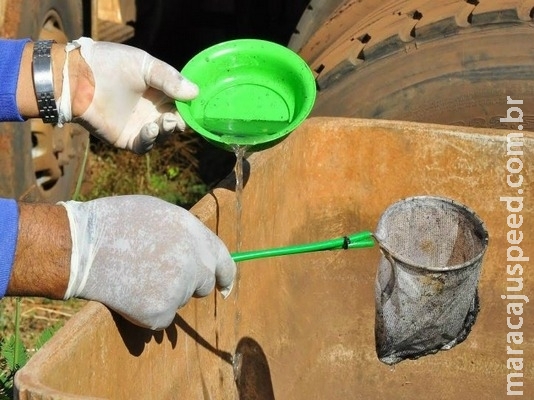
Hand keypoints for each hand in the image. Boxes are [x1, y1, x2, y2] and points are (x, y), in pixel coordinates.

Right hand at [59, 195, 234, 329]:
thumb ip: (185, 235)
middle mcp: (195, 262)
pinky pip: (159, 318)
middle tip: (157, 276)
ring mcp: (180, 289)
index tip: (224, 287)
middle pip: (202, 285)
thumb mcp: (159, 214)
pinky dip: (145, 312)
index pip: (224, 262)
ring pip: (178, 300)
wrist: (80, 246)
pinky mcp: (160, 312)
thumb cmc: (113, 223)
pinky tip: (126, 293)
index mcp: (196, 234)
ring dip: (162, 294)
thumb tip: (197, 252)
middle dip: (186, 284)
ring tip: (133, 275)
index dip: (224, 276)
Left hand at [60, 37, 198, 153]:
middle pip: (177, 121)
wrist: (77, 77)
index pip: (182, 102)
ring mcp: (140, 125)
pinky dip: (151, 140)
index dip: (190, 106)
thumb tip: (195, 93)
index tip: (196, 106)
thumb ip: (169, 78)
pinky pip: (144, 145)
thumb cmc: (110, 64)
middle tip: (178, 117)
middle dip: (181, 121)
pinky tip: (150, 129)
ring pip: (164, 135)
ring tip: (167, 122)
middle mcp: (152, 110)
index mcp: (160, 91)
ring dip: (168, 130)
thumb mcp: (144, 65)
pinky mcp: (127, 138)